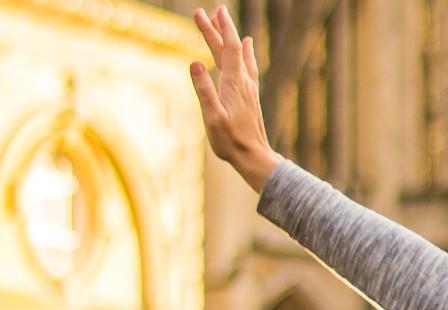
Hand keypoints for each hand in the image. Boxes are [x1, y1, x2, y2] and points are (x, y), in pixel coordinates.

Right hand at [188, 6, 281, 192]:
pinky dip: (245, 51)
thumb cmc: (230, 140)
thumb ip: (203, 90)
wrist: (253, 156)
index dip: (222, 28)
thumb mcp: (212, 116)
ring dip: (229, 37)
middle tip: (202, 12)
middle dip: (216, 29)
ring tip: (220, 21)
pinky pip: (247, 65)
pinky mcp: (249, 94)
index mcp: (234, 83)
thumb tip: (194, 62)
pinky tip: (247, 45)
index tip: (214, 10)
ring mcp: (248, 87)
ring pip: (237, 55)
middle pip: (230, 48)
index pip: (229, 48)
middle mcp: (244, 81)